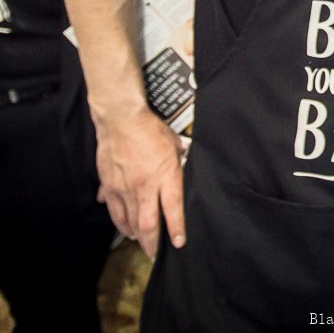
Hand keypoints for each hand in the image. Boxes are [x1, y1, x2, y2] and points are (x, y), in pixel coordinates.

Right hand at [95, 106, 186, 257]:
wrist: (120, 119)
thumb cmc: (150, 129)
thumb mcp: (174, 144)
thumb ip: (180, 160)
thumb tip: (184, 166)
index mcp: (165, 176)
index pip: (173, 209)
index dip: (175, 229)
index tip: (178, 243)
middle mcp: (144, 186)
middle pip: (147, 223)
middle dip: (152, 243)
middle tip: (155, 255)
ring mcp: (123, 187)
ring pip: (128, 220)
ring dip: (135, 234)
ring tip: (141, 242)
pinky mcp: (108, 184)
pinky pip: (113, 209)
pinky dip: (119, 221)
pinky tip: (123, 226)